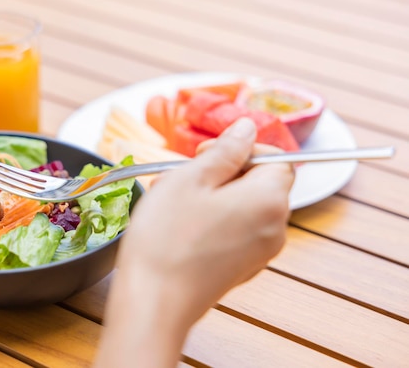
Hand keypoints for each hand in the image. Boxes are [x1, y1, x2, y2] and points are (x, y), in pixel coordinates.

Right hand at [95, 117, 294, 366]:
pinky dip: (212, 221)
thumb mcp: (190, 179)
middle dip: (222, 173)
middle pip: (259, 183)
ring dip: (212, 196)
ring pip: (243, 207)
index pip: (277, 157)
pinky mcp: (241, 269)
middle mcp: (275, 228)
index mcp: (269, 199)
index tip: (206, 151)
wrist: (155, 303)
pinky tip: (180, 226)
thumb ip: (225, 150)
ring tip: (174, 202)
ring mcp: (260, 253)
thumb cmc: (167, 238)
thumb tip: (247, 128)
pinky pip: (235, 231)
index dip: (241, 148)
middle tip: (182, 176)